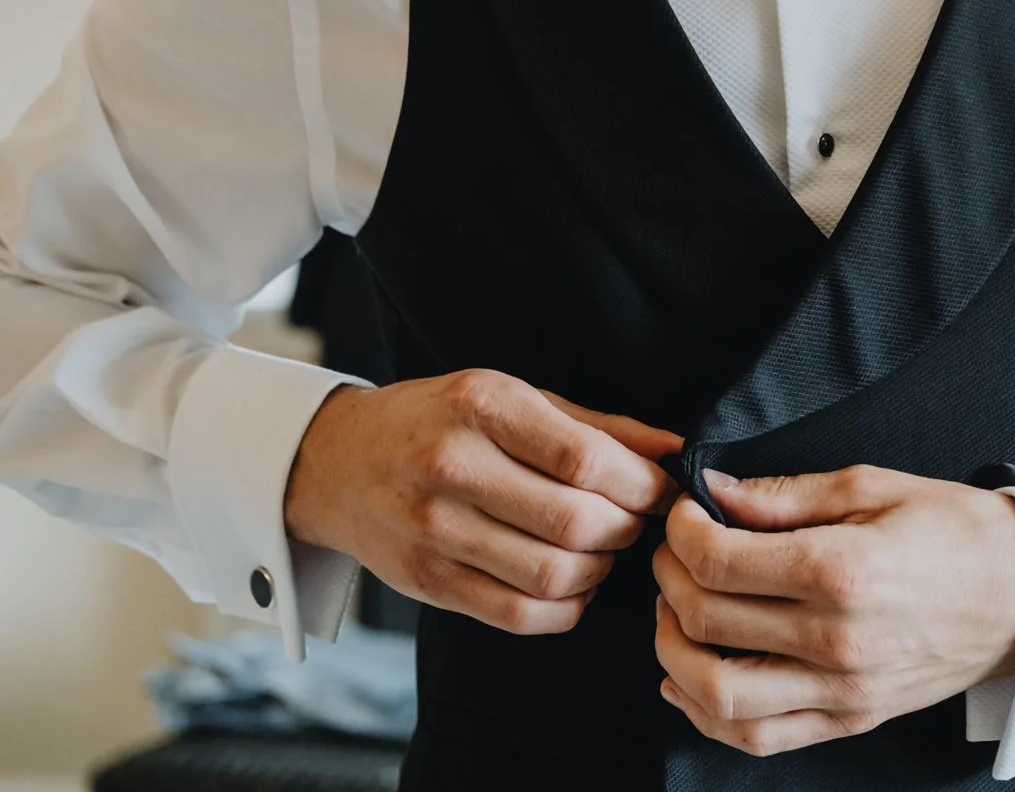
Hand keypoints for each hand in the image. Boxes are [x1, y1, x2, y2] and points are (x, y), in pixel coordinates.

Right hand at [285, 369, 681, 634]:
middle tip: (633, 521)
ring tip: (600, 550)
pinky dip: (564, 610)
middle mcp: (452, 465)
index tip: (662, 490)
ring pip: (552, 577)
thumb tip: (676, 450)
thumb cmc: (440, 420)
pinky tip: (570, 586)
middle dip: (626, 529)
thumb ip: (597, 426)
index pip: (585, 458)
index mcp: (483, 405)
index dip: (641, 484)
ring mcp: (434, 529)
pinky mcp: (426, 582)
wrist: (338, 460)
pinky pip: (519, 617)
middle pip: (575, 522)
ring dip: (598, 572)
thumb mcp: (513, 397)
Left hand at [651, 464, 1014, 755]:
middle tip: (673, 553)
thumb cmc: (953, 531)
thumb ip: (782, 493)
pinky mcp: (849, 721)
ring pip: (719, 696)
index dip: (681, 532)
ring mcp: (842, 692)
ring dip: (673, 652)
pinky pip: (758, 738)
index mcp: (841, 572)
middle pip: (706, 622)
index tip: (684, 514)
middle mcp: (835, 640)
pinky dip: (707, 715)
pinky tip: (686, 680)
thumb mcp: (870, 486)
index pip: (719, 561)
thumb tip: (714, 492)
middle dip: (669, 579)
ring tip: (673, 613)